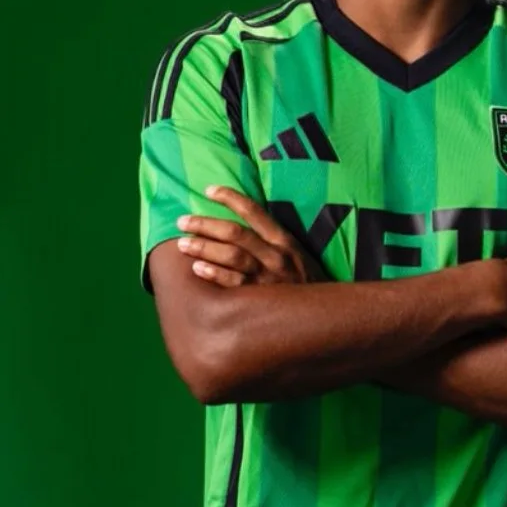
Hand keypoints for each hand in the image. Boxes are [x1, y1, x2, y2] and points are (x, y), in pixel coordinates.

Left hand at [176, 184, 327, 286]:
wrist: (324, 316)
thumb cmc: (305, 284)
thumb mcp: (297, 256)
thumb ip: (272, 242)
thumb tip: (240, 225)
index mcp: (284, 241)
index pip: (254, 211)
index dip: (230, 197)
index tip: (209, 190)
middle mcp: (276, 256)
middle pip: (235, 233)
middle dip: (205, 224)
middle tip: (183, 221)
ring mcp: (268, 278)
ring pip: (231, 256)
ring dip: (204, 248)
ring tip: (182, 243)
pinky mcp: (260, 300)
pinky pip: (233, 285)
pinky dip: (214, 274)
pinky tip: (197, 269)